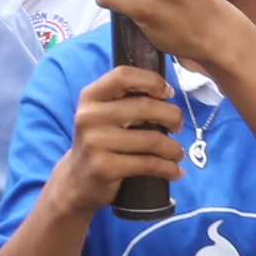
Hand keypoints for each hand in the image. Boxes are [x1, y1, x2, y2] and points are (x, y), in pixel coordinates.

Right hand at [45, 64, 185, 216]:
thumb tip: (167, 93)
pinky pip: (148, 164)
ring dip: (173, 148)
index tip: (167, 93)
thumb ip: (126, 99)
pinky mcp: (104, 167)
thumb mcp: (103, 114)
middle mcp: (89, 116)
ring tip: (177, 153)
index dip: (152, 80)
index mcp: (90, 96)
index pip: (123, 75)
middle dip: (172, 116)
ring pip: (152, 139)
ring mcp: (95, 143)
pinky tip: (174, 171)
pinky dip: (168, 168)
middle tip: (177, 126)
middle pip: (145, 106)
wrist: (77, 179)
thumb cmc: (100, 141)